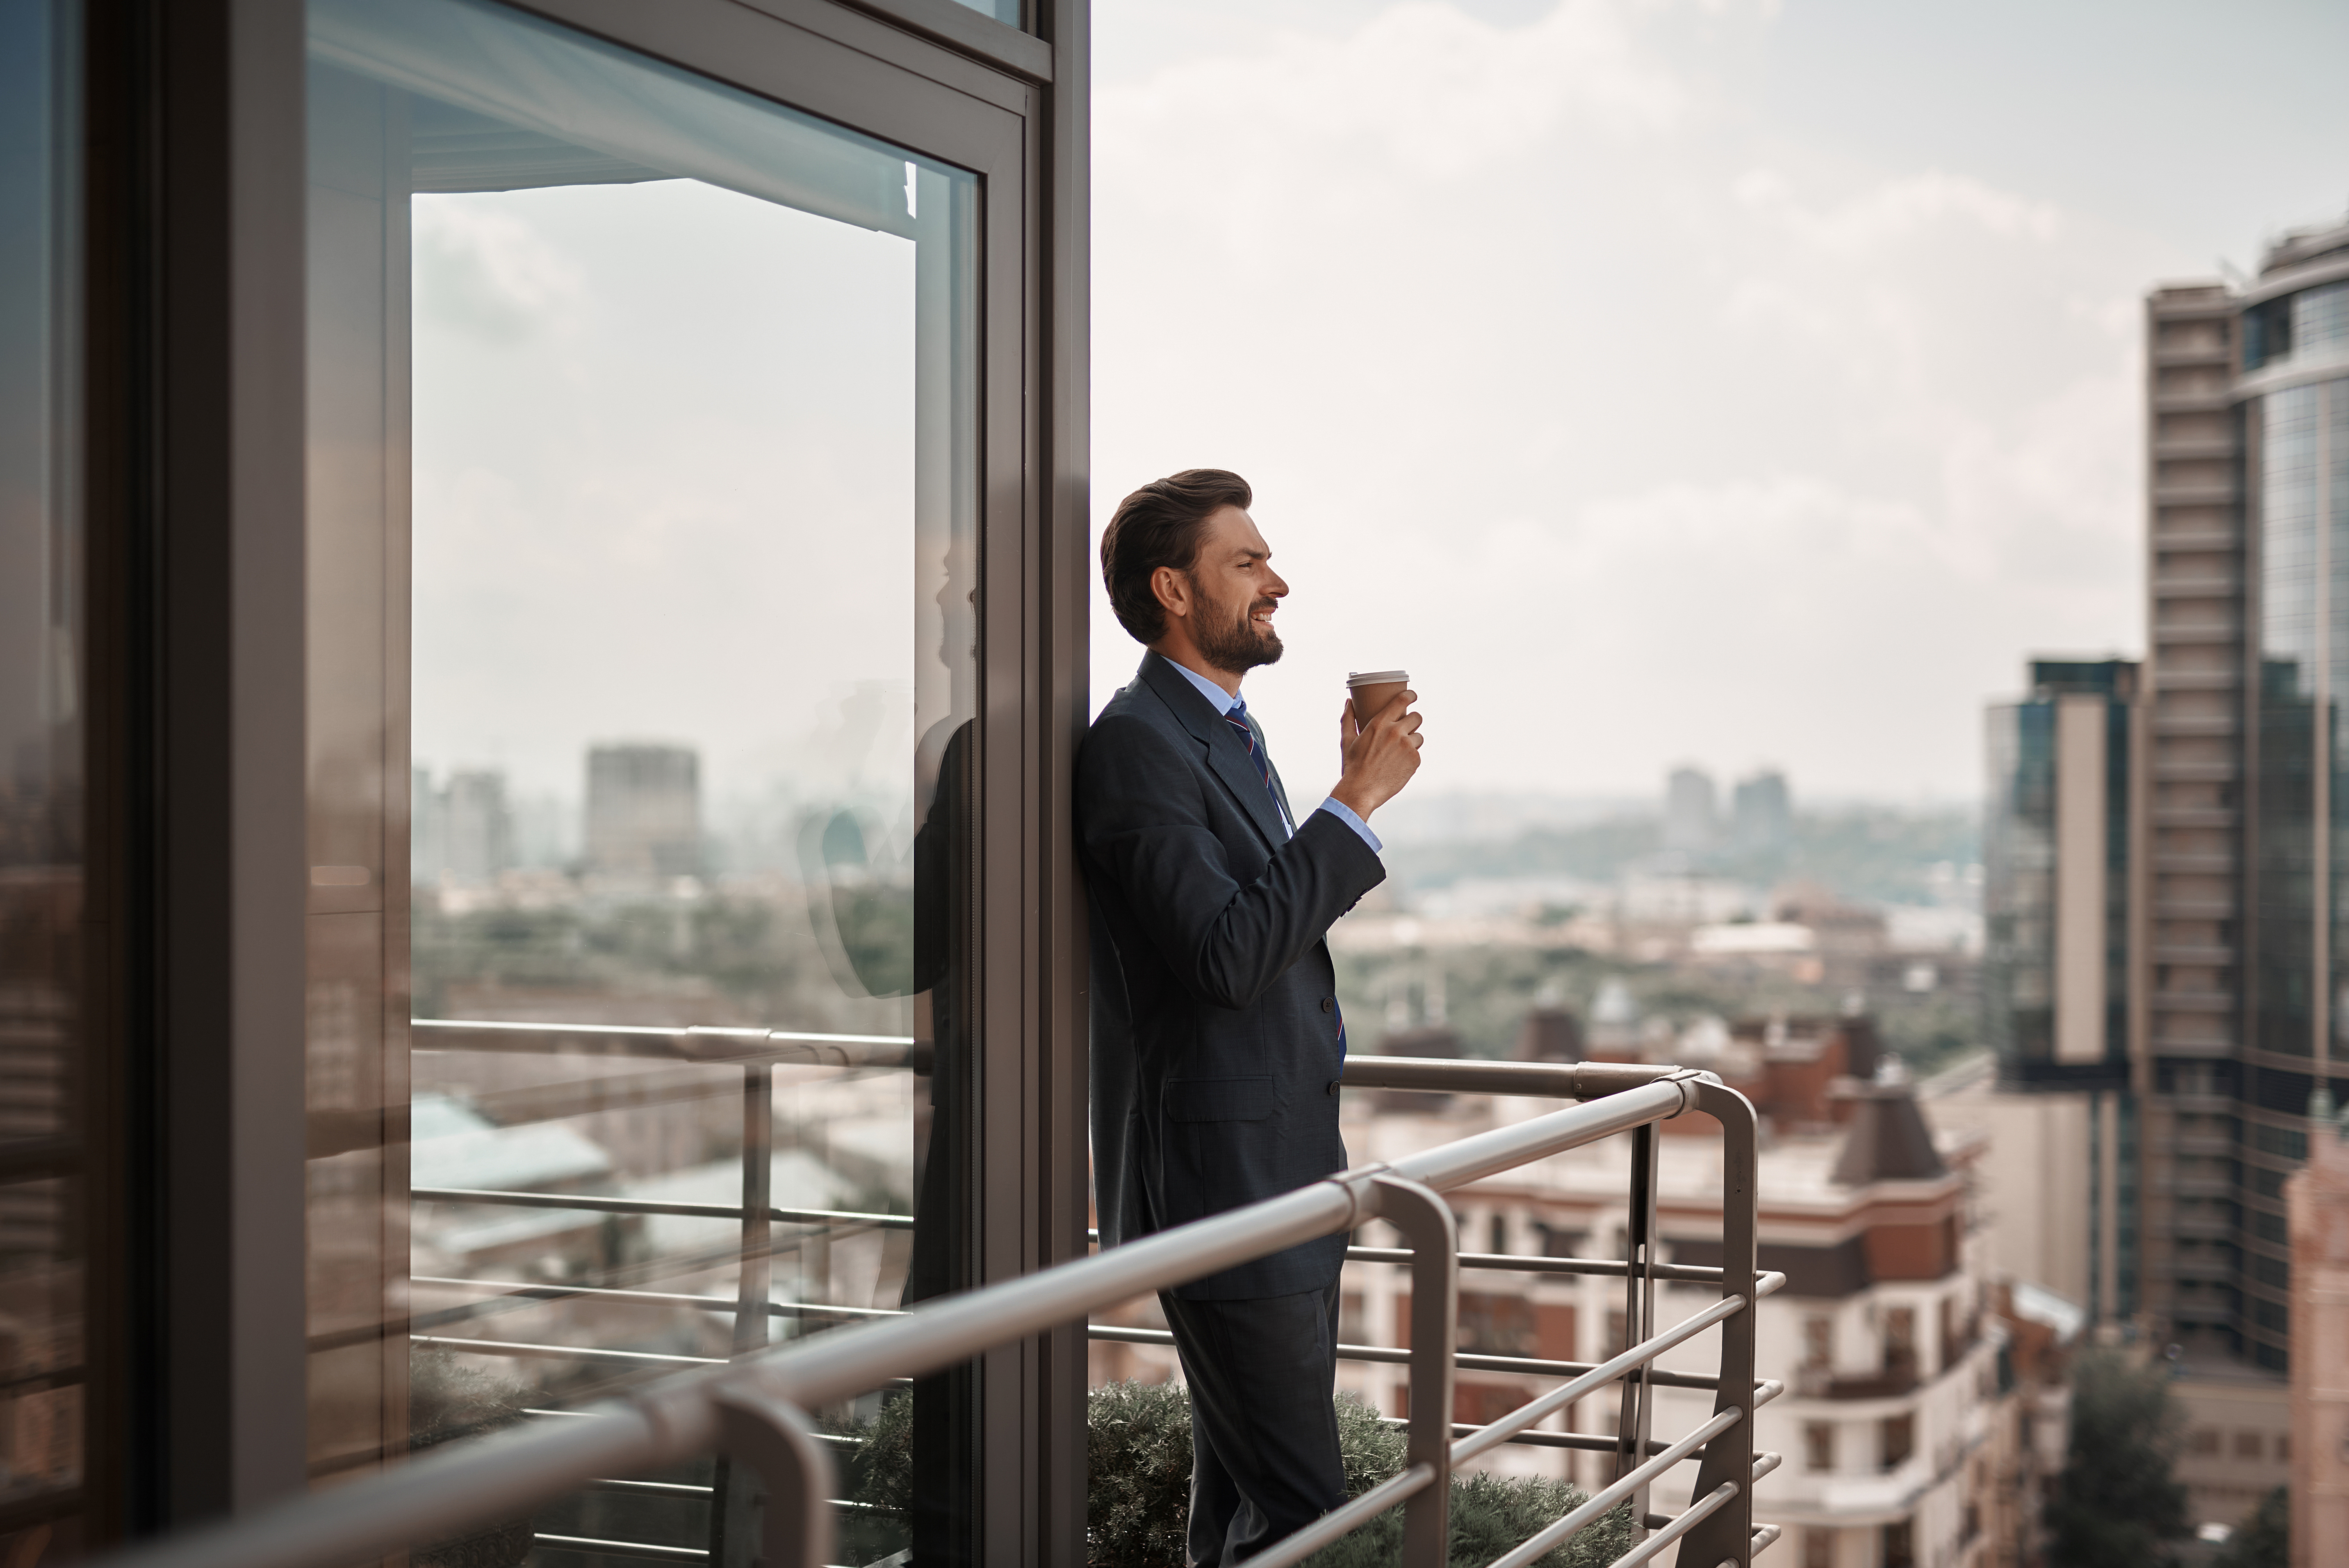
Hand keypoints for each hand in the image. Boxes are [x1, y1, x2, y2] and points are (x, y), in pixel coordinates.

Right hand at [1330, 689, 1421, 821]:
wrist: (1361, 791)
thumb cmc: (1352, 766)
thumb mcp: (1347, 740)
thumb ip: (1348, 719)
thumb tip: (1349, 702)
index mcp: (1380, 723)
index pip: (1402, 700)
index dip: (1411, 695)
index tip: (1413, 696)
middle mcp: (1396, 732)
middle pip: (1417, 717)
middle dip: (1413, 721)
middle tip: (1406, 728)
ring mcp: (1407, 747)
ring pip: (1419, 737)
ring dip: (1412, 741)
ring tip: (1400, 751)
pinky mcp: (1414, 761)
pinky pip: (1418, 754)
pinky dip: (1410, 758)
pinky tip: (1399, 765)